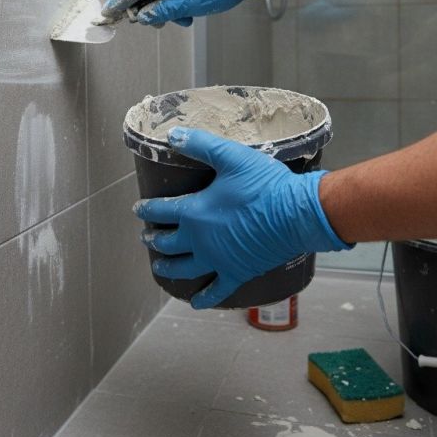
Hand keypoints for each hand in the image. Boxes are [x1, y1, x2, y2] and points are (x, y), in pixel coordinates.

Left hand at [133, 127, 350, 308]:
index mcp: (194, 212)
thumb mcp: (230, 157)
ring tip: (160, 267)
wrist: (297, 214)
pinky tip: (196, 302)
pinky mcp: (238, 271)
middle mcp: (200, 240)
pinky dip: (205, 297)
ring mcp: (218, 259)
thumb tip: (172, 135)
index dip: (147, 209)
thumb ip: (200, 145)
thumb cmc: (264, 184)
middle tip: (147, 237)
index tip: (139, 210)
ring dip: (169, 268)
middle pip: (168, 243)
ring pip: (184, 268)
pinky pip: (217, 290)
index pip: (161, 211)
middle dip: (154, 239)